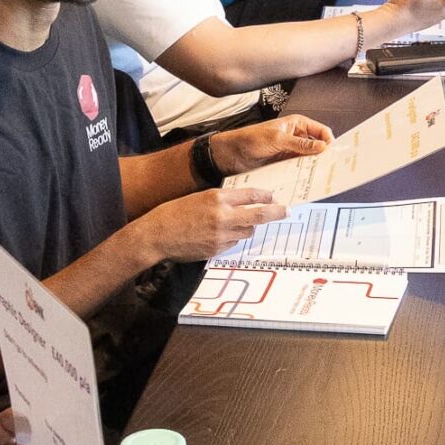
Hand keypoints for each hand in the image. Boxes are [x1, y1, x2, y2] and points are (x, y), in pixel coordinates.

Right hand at [144, 185, 286, 261]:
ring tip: (234, 223)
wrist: (157, 235)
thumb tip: (244, 202)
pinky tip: (218, 234)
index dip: (265, 196)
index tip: (275, 197)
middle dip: (276, 213)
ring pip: (247, 231)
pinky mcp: (217, 249)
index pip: (250, 195)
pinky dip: (232, 237)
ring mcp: (221, 235)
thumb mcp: (199, 197)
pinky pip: (234, 242)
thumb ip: (222, 200)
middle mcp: (222, 216)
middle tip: (287, 211)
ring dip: (248, 226)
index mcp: (217, 198)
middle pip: (258, 215)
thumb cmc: (174, 213)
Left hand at [210, 114, 330, 174]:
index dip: (329, 141)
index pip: (321, 131)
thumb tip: (322, 146)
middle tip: (331, 167)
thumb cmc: (250, 139)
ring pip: (309, 159)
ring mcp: (291, 151)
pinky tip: (308, 180)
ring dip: (314, 166)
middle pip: (318, 146)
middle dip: (324, 156)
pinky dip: (304, 173)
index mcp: (297, 124)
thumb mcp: (277, 139)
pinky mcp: (285, 163)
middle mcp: (296, 137)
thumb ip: (300, 143)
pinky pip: (299, 168)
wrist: (231, 154)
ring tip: (321, 176)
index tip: (334, 154)